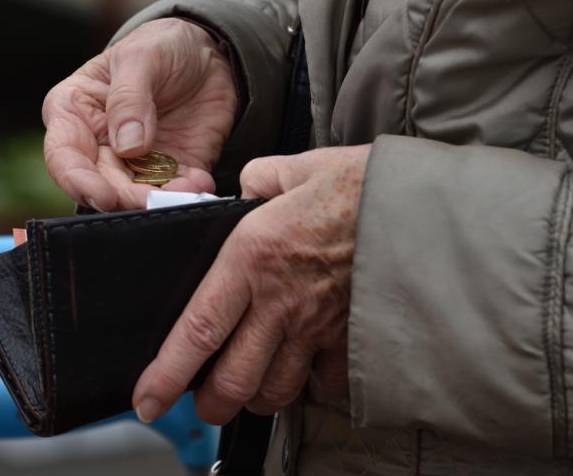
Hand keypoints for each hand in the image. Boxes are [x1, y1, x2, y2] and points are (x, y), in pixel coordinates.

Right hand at [42, 18, 236, 210]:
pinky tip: (200, 182)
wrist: (207, 53)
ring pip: (135, 195)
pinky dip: (186, 193)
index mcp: (74, 112)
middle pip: (100, 184)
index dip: (78, 181)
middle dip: (125, 197)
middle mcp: (98, 144)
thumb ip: (128, 97)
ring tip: (186, 189)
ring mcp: (134, 162)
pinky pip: (174, 191)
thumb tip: (127, 146)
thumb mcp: (141, 56)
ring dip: (158, 200)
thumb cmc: (160, 46)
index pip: (63, 155)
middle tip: (152, 200)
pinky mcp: (169, 171)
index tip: (104, 196)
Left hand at [132, 145, 371, 423]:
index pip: (197, 330)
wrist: (426, 205)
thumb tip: (245, 190)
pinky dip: (312, 386)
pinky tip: (305, 372)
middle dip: (210, 403)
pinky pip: (326, 382)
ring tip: (247, 389)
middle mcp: (279, 302)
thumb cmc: (360, 183)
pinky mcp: (352, 337)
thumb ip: (257, 181)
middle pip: (233, 380)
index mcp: (251, 258)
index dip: (166, 375)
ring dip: (255, 398)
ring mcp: (318, 327)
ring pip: (276, 390)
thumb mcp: (293, 168)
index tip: (146, 401)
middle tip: (201, 401)